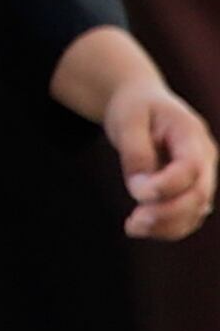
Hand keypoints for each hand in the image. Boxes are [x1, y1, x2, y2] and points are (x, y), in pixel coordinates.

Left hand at [106, 77, 216, 238]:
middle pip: (199, 194)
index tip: (137, 194)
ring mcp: (202, 175)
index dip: (167, 185)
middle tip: (133, 223)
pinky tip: (141, 228)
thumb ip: (136, 154)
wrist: (143, 102)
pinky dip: (167, 227)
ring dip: (167, 226)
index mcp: (191, 135)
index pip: (190, 167)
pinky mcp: (189, 189)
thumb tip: (141, 191)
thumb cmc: (135, 108)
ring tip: (133, 228)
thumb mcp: (127, 121)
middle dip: (168, 213)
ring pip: (196, 211)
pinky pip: (187, 215)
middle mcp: (204, 158)